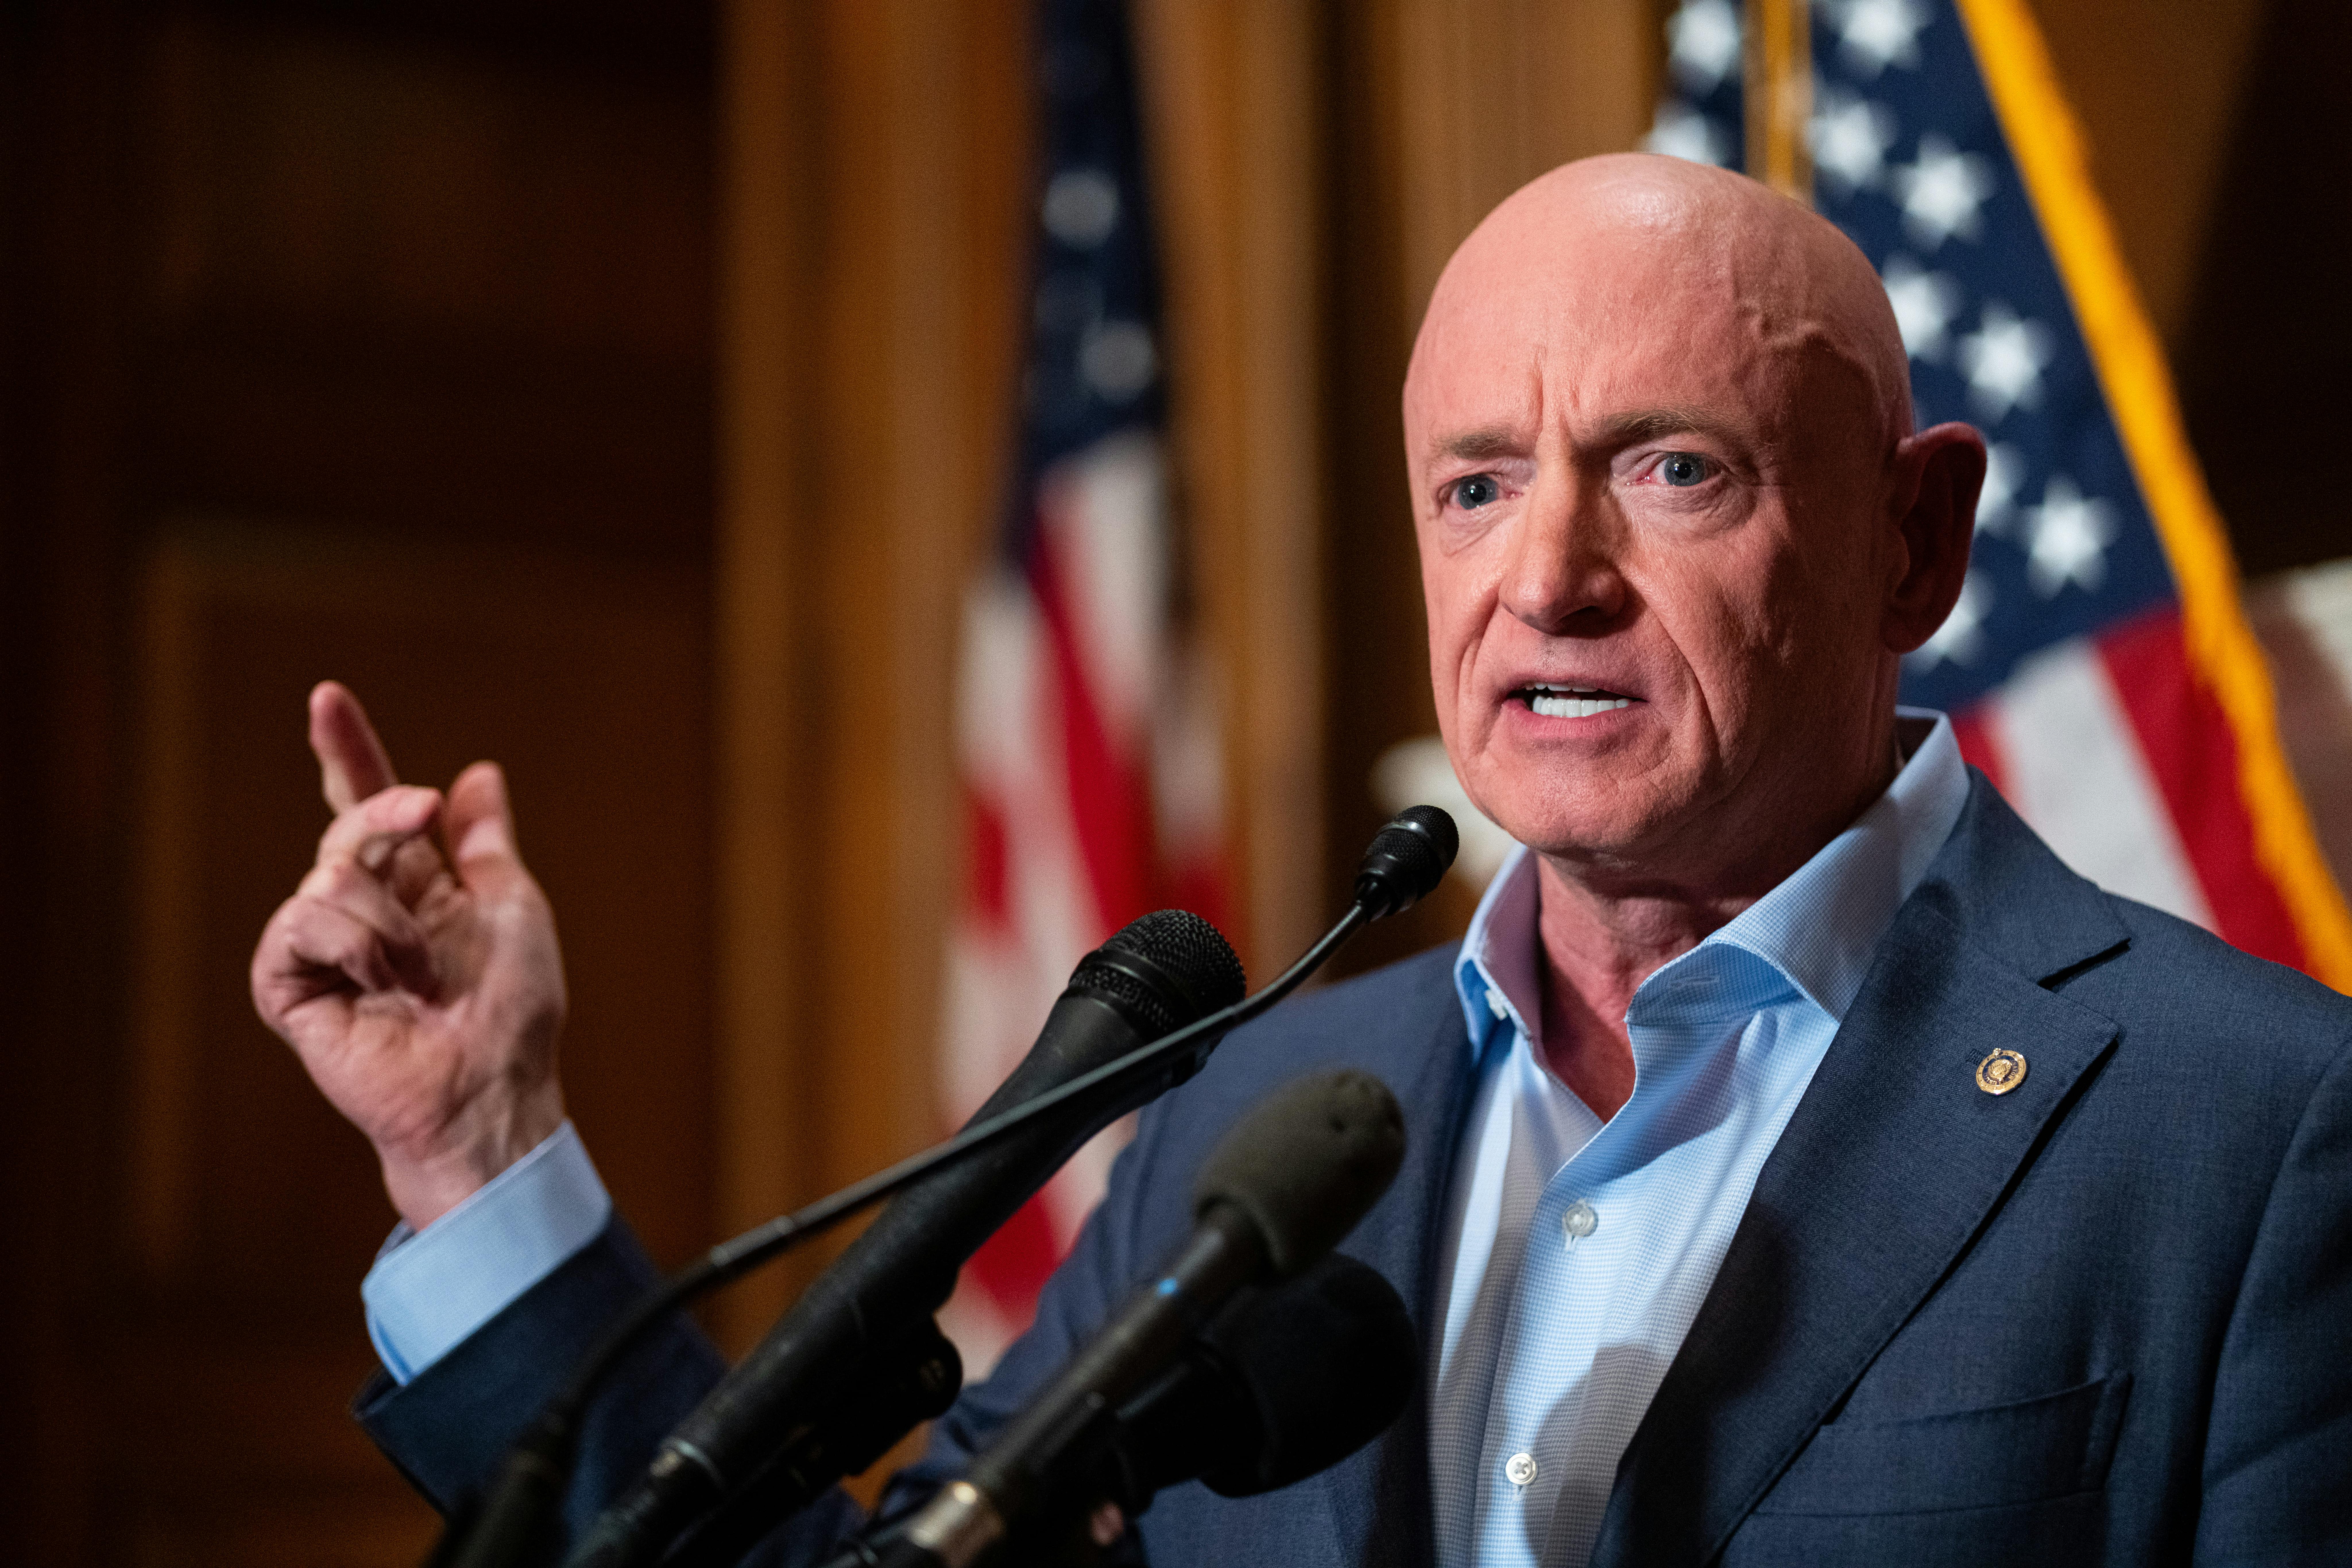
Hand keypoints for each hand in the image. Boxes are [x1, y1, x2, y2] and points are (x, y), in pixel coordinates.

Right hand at [251, 681, 568, 1230]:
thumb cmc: (513, 1007)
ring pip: (328, 876)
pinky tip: (381, 983)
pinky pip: (299, 924)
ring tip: (419, 974)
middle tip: (421, 813)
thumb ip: (483, 843)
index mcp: (414, 884)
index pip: (369, 803)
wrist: (493, 1083)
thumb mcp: (512, 905)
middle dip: (387, 811)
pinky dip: (355, 945)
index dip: (348, 750)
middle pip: (348, 825)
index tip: (328, 697)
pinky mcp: (288, 984)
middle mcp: (362, 907)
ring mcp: (321, 945)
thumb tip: (478, 775)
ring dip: (391, 919)